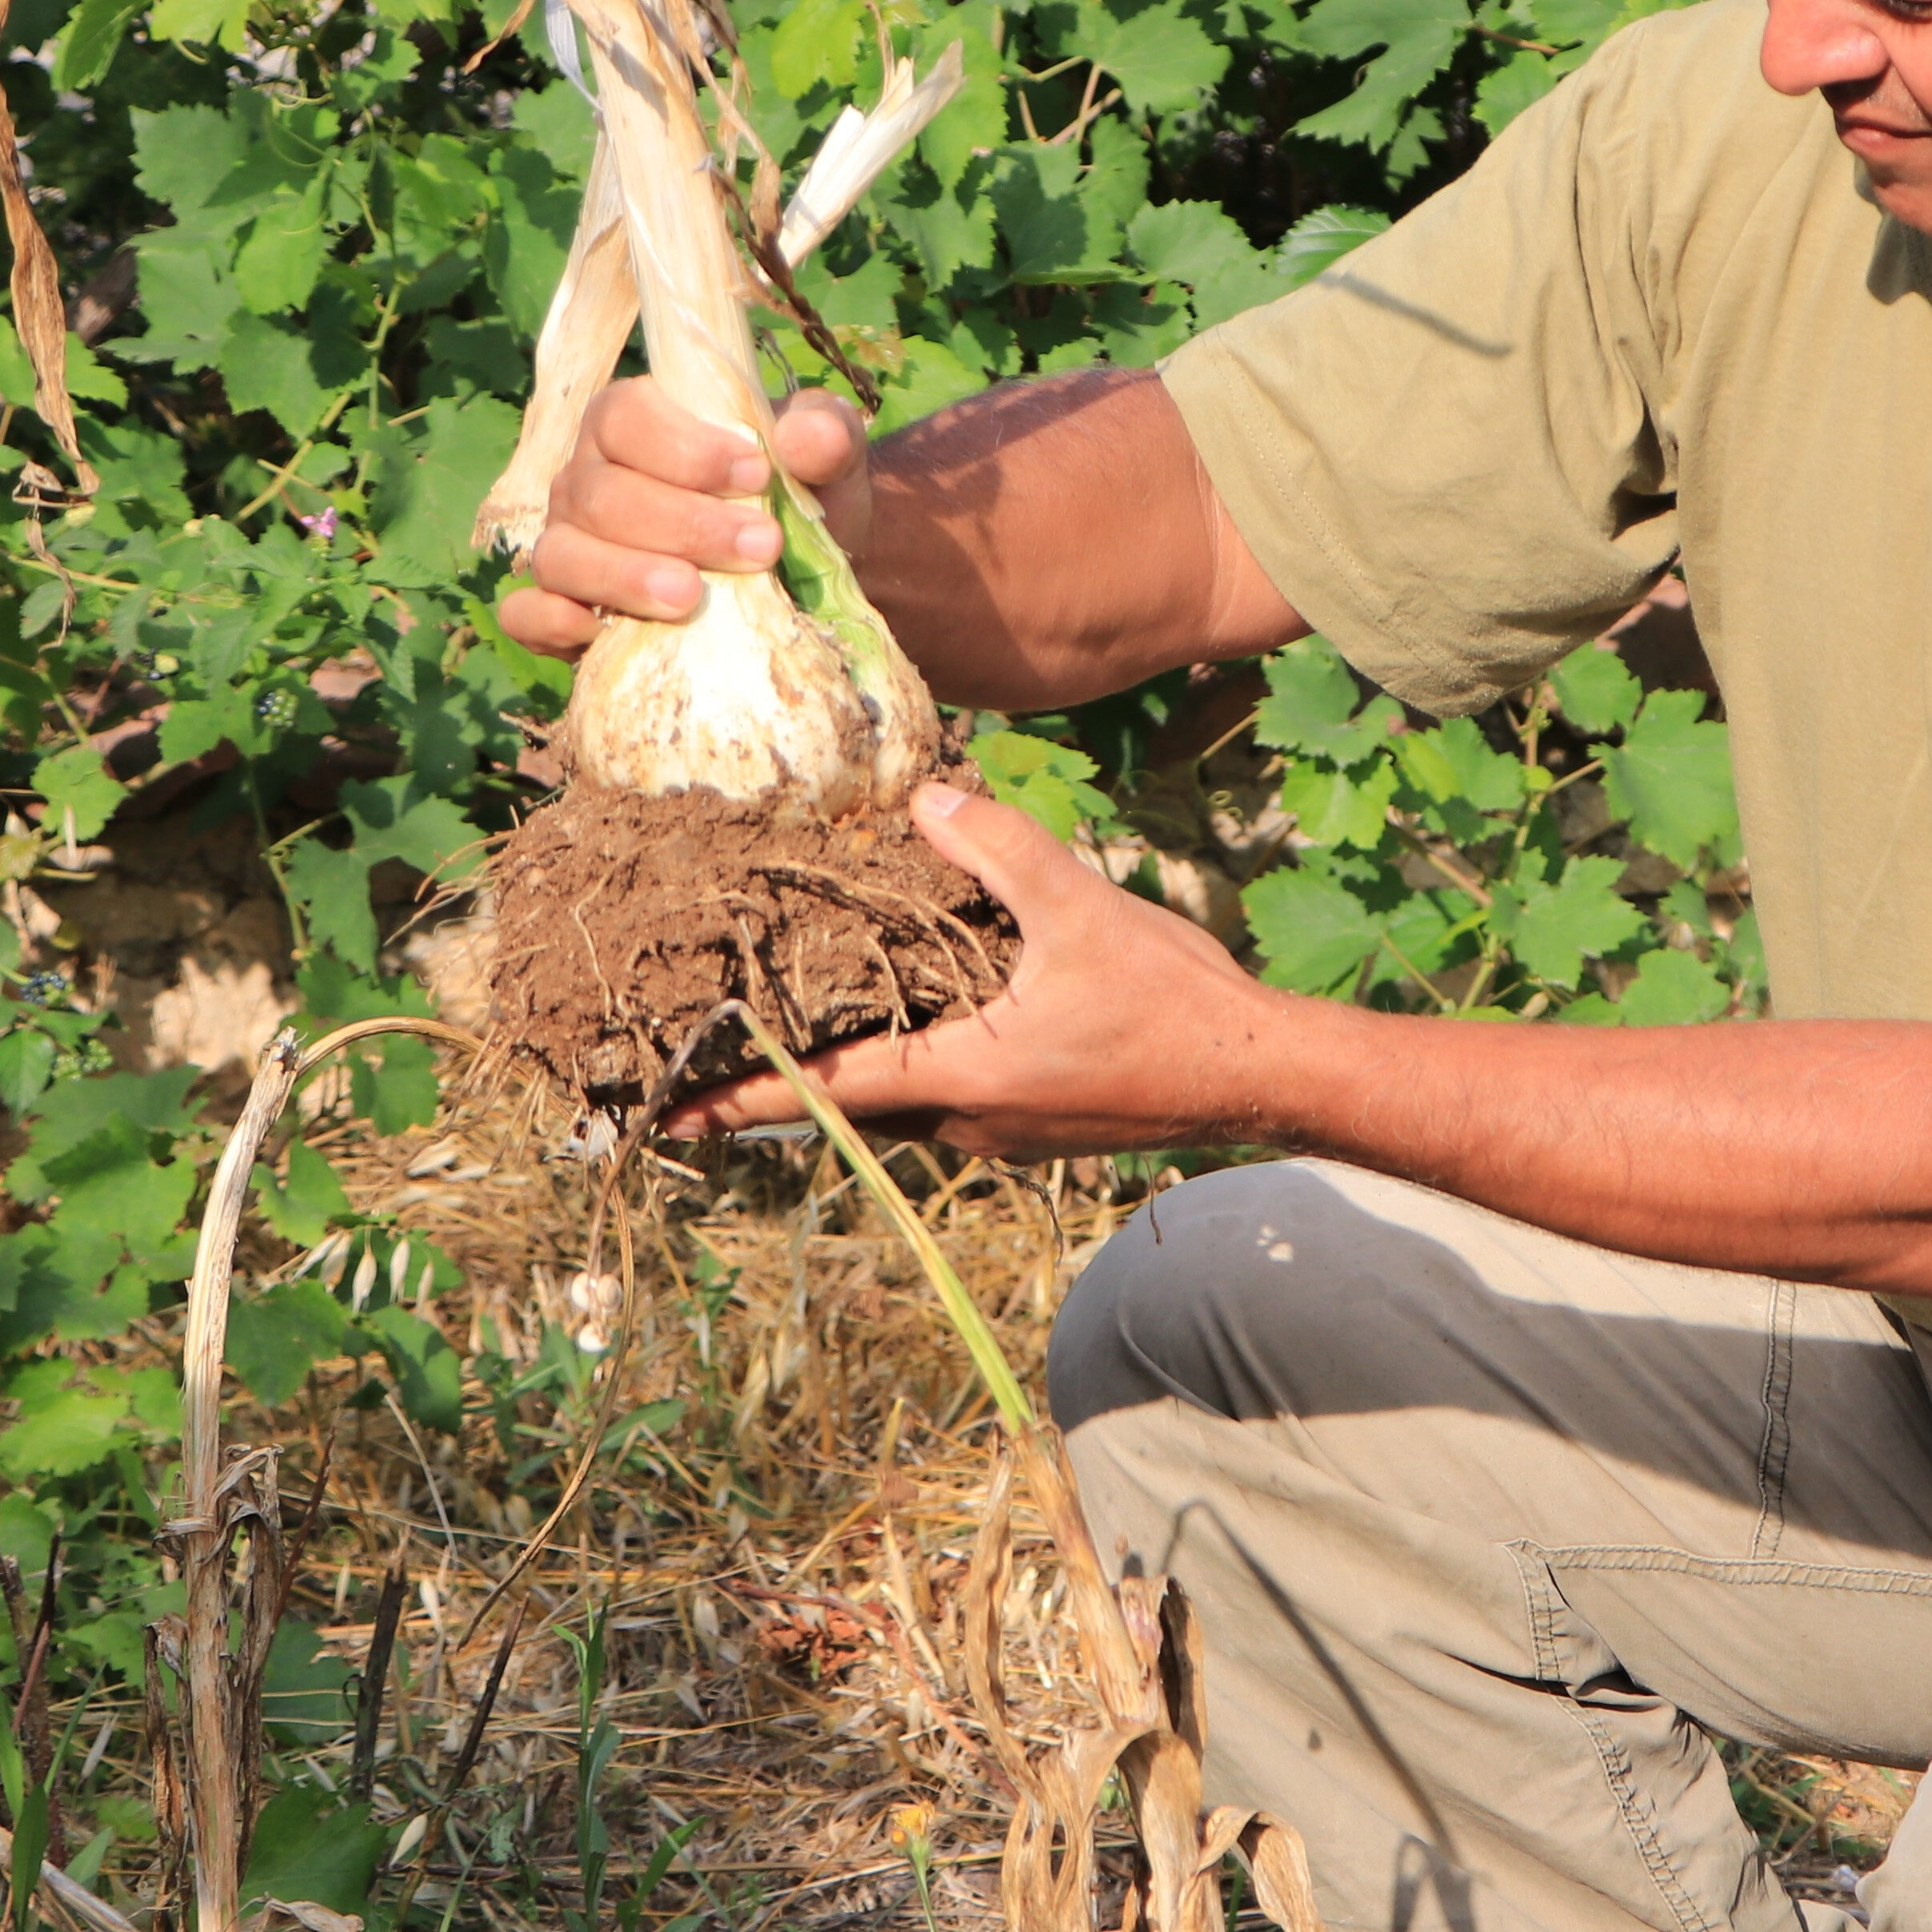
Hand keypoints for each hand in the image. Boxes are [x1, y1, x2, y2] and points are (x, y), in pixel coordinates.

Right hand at [496, 379, 870, 657]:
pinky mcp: (563, 607)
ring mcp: (568, 544)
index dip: (684, 448)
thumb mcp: (825, 457)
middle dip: (681, 523)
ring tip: (691, 597)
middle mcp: (586, 479)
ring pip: (561, 553)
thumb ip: (824, 433)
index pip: (623, 417)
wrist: (790, 573)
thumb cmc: (790, 497)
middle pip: (599, 494)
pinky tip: (597, 632)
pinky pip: (526, 613)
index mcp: (633, 423)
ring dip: (625, 576)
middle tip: (758, 548)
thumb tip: (806, 439)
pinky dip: (550, 622)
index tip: (755, 478)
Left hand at [678, 785, 1292, 1161]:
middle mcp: (967, 1123)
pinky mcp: (1035, 1125)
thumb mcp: (1083, 911)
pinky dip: (907, 1067)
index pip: (825, 1091)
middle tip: (711, 1058)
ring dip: (848, 1074)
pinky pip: (946, 1101)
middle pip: (849, 1108)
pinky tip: (915, 1019)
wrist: (1261, 1074)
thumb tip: (926, 799)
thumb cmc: (1176, 1005)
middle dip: (782, 1085)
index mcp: (962, 1078)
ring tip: (796, 1030)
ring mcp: (1002, 1132)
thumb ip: (999, 851)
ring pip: (899, 1107)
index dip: (742, 1097)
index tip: (669, 1115)